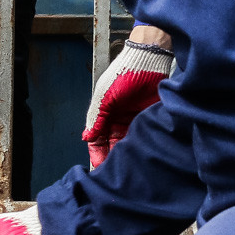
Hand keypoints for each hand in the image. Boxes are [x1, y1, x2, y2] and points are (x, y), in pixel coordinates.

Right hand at [83, 40, 174, 167]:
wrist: (148, 62)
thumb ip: (97, 119)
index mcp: (103, 115)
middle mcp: (117, 120)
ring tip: (127, 167)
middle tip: (114, 172)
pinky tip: (140, 156)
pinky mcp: (148, 120)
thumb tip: (86, 138)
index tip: (98, 167)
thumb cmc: (123, 75)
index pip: (97, 140)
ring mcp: (133, 121)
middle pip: (111, 145)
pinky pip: (143, 137)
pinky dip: (140, 147)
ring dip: (126, 154)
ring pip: (127, 144)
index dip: (96, 153)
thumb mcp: (106, 99)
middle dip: (111, 157)